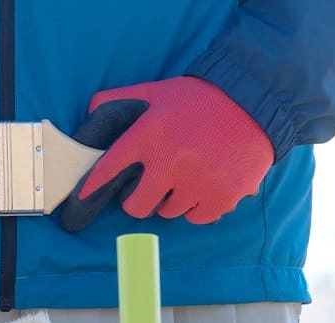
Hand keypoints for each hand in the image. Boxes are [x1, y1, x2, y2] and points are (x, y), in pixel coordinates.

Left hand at [58, 76, 273, 231]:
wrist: (254, 103)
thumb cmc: (202, 99)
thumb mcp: (158, 91)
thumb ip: (122, 99)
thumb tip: (91, 110)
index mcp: (149, 135)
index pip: (109, 169)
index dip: (92, 186)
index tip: (81, 199)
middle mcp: (170, 162)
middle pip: (137, 206)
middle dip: (140, 199)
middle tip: (153, 187)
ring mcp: (197, 182)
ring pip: (169, 211)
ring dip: (174, 199)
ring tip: (189, 177)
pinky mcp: (222, 197)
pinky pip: (197, 217)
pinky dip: (199, 206)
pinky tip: (206, 186)